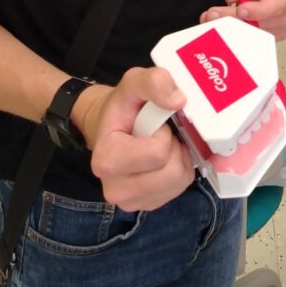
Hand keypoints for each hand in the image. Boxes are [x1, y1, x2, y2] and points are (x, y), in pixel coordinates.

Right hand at [74, 67, 193, 211]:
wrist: (112, 126)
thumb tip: (178, 100)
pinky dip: (179, 170)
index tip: (151, 123)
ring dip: (179, 159)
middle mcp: (114, 188)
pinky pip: (179, 190)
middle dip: (173, 148)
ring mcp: (130, 201)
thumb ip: (154, 82)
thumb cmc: (124, 106)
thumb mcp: (134, 81)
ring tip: (163, 144)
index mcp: (106, 159)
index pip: (157, 154)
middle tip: (160, 134)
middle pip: (170, 173)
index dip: (163, 134)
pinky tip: (166, 158)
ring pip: (178, 183)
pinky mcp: (146, 206)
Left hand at [200, 0, 285, 39]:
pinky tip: (220, 24)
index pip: (278, 5)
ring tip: (212, 17)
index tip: (240, 9)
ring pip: (254, 34)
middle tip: (214, 14)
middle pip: (264, 23)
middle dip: (237, 20)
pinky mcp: (269, 39)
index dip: (260, 10)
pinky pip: (250, 40)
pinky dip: (233, 33)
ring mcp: (282, 30)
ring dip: (231, 27)